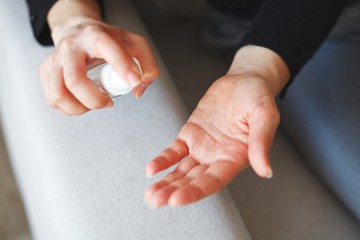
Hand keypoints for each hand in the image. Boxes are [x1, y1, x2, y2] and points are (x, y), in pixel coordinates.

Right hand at [39, 1, 158, 114]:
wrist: (78, 32)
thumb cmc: (108, 41)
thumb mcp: (135, 45)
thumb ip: (148, 66)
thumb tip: (138, 89)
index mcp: (95, 36)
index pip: (106, 47)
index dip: (122, 66)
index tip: (133, 82)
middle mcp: (71, 46)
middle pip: (75, 80)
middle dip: (95, 101)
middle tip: (108, 103)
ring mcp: (55, 59)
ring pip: (59, 95)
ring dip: (80, 108)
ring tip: (93, 103)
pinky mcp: (46, 72)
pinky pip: (53, 100)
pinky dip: (69, 109)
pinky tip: (81, 103)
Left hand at [144, 46, 289, 207]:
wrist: (244, 82)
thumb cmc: (257, 98)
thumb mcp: (264, 115)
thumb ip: (262, 142)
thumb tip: (266, 171)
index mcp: (235, 158)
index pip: (213, 181)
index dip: (195, 191)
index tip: (177, 199)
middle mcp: (217, 158)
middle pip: (193, 180)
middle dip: (174, 191)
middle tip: (155, 200)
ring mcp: (202, 148)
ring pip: (181, 170)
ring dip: (166, 182)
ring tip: (150, 194)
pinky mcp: (190, 135)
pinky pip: (175, 151)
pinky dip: (163, 160)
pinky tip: (151, 170)